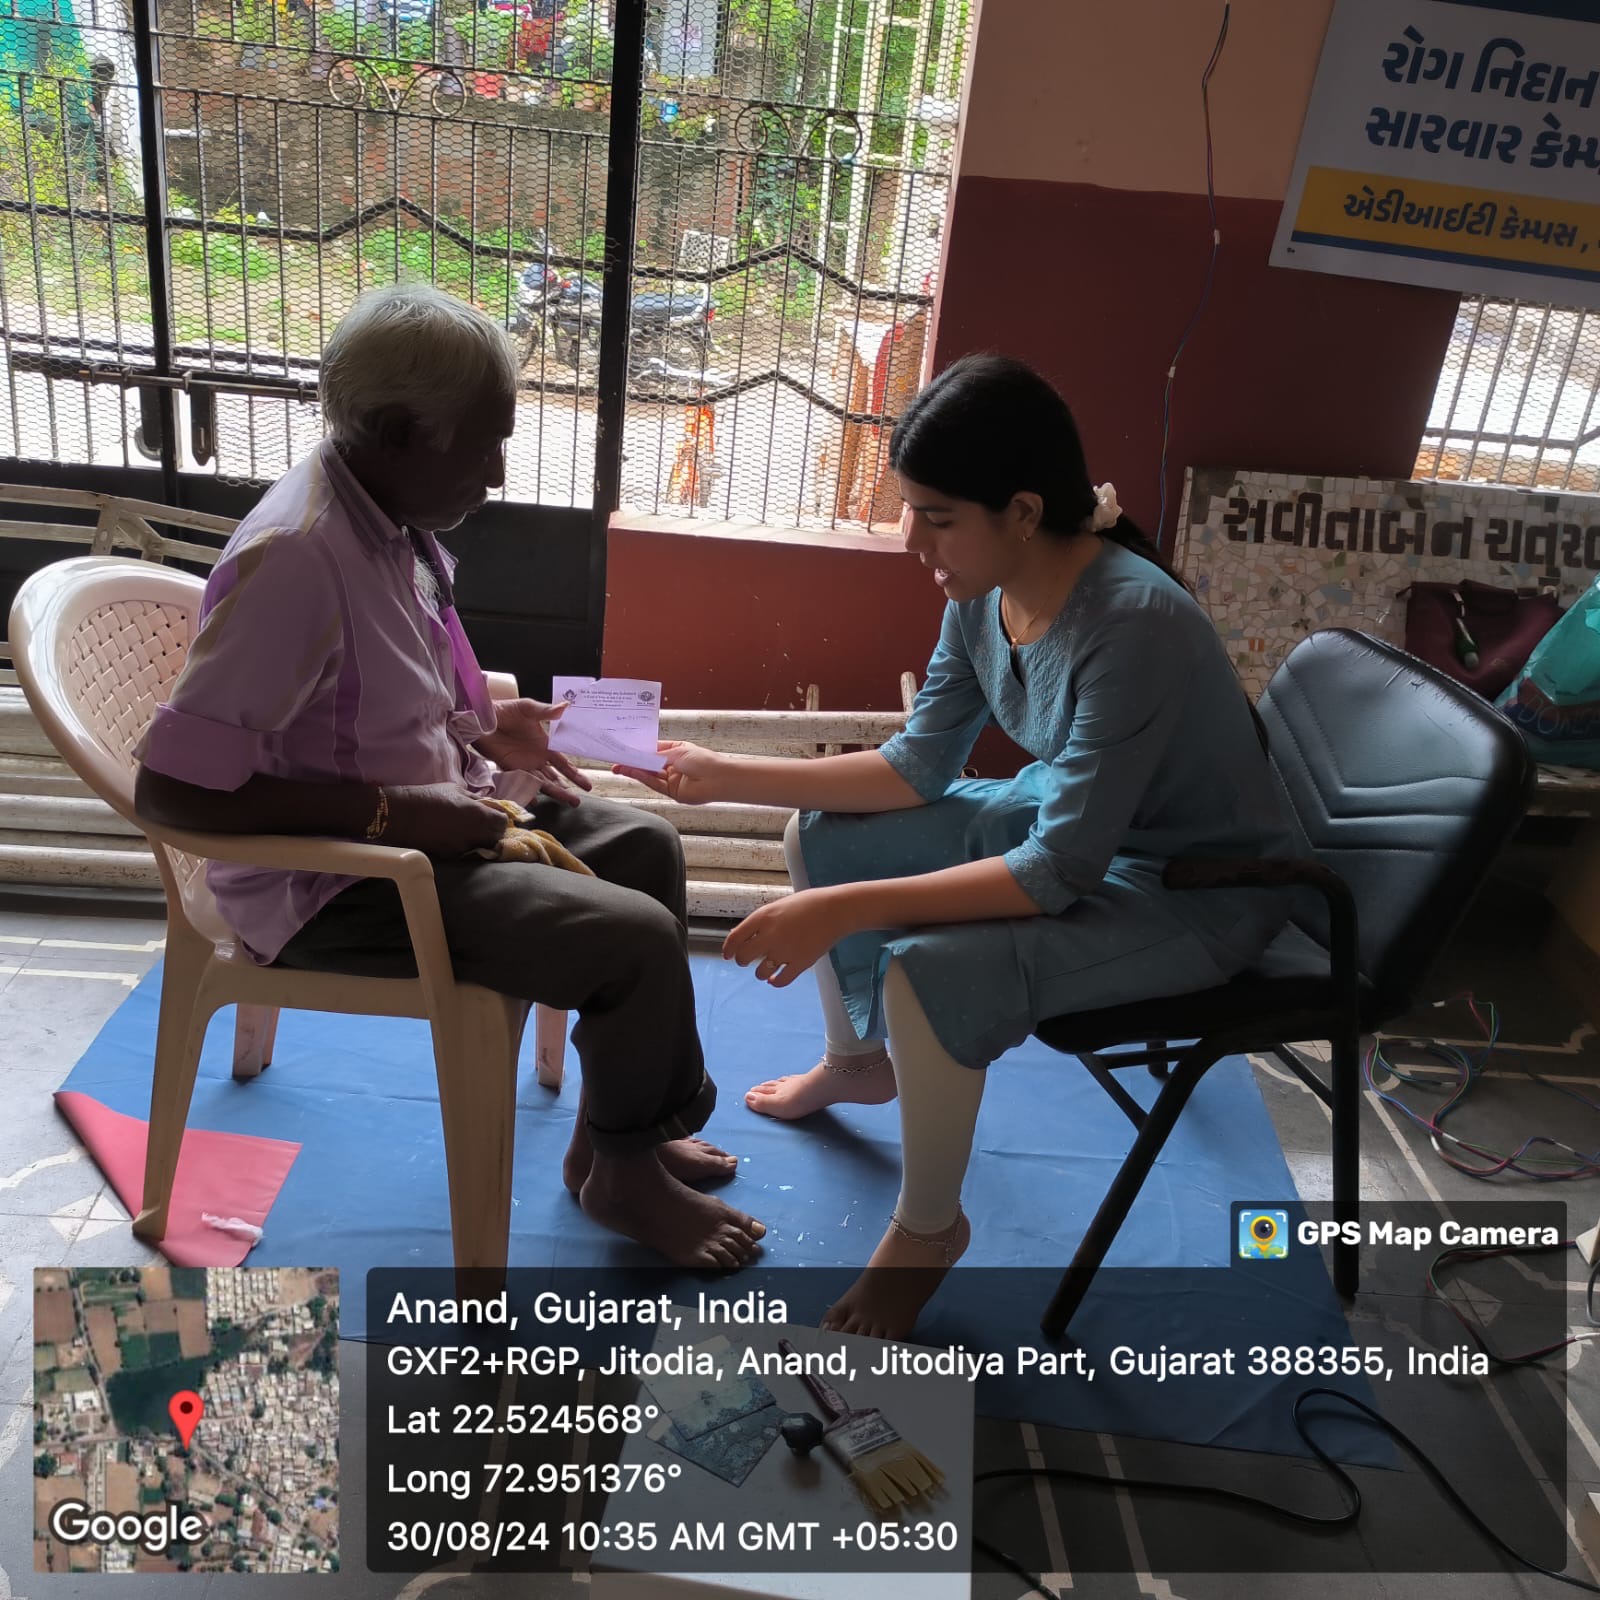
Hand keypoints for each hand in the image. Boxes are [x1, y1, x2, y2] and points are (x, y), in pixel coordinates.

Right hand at [384, 783, 507, 856]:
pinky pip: (466, 851)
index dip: (500, 818)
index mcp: (479, 814)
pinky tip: (457, 837)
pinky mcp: (452, 855)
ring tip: (472, 830)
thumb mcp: (457, 790)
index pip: (502, 822)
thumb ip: (476, 799)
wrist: (404, 814)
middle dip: (494, 830)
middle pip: (496, 837)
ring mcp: (463, 847)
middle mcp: (475, 833)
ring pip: (483, 846)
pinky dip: (467, 845)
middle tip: (486, 823)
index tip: (495, 814)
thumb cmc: (431, 796)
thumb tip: (487, 804)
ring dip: (482, 839)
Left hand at [477, 698, 592, 807]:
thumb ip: (546, 711)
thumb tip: (566, 706)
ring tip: (565, 802)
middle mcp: (536, 758)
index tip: (586, 785)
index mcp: (545, 745)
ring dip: (553, 792)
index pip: (563, 763)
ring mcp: (522, 765)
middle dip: (566, 789)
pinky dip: (527, 792)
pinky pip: (519, 782)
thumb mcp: (528, 709)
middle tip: (577, 802)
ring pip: (541, 782)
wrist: (482, 716)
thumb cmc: (506, 710)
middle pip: (554, 777)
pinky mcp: (507, 768)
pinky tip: (535, 801)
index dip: (574, 774)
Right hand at [613, 741, 724, 805]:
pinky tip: (632, 772)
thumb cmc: (703, 761)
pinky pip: (654, 784)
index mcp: (677, 751)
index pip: (653, 750)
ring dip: (634, 770)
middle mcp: (673, 765)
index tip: (625, 748)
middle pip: (649, 763)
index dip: (639, 749)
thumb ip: (655, 756)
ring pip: (649, 775)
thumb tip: (639, 756)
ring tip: (619, 766)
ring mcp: (672, 779)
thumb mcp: (677, 752)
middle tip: (617, 760)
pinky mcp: (672, 792)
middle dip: (633, 761)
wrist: (718, 779)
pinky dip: (643, 778)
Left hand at [723, 887, 854, 986]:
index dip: (728, 949)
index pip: (735, 938)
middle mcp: (770, 935)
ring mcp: (785, 951)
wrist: (835, 910)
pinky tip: (776, 979)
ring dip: (760, 973)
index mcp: (763, 917)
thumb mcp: (778, 906)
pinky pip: (781, 980)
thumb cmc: (807, 904)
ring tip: (765, 970)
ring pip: (760, 972)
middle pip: (744, 957)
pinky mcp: (800, 963)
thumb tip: (740, 936)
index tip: (728, 955)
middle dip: (743, 961)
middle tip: (746, 961)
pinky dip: (776, 982)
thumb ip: (760, 922)